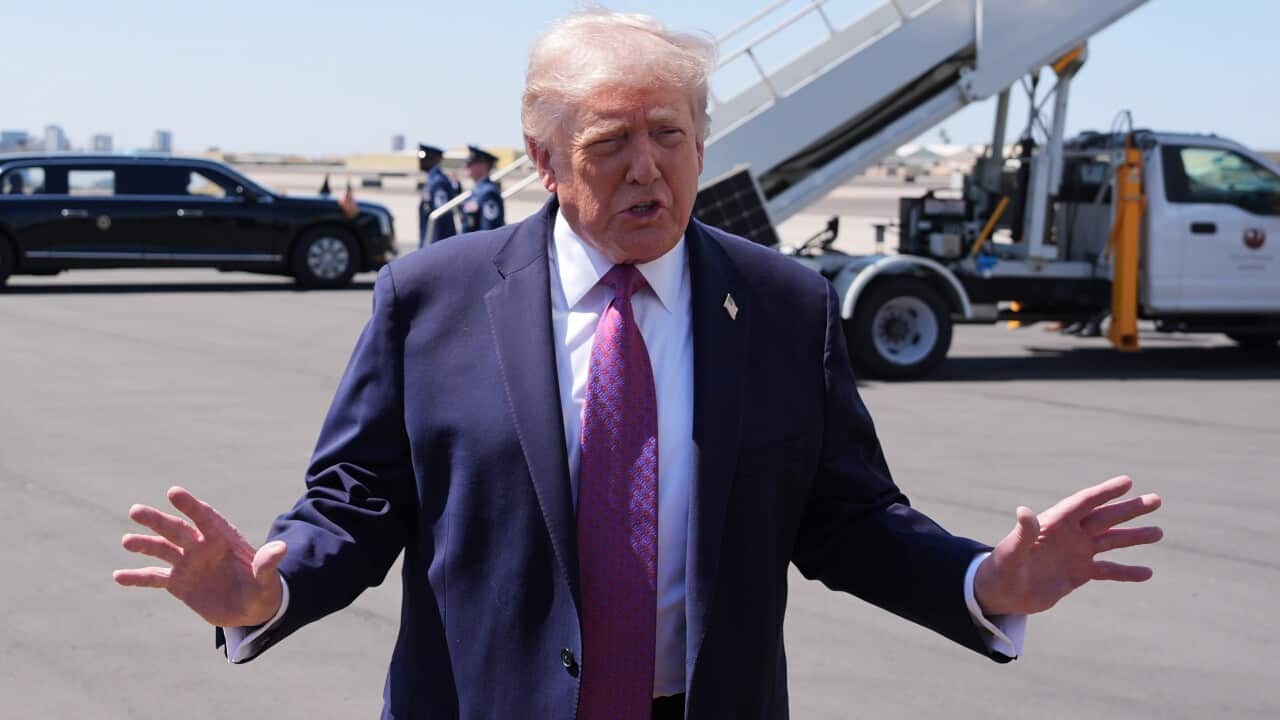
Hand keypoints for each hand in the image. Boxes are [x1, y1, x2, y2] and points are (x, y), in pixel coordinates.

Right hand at [113, 486, 285, 627]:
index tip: (173, 492)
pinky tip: (118, 576)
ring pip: (162, 549)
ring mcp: (187, 563)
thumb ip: (268, 564)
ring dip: (144, 544)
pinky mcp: (178, 582)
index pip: (205, 517)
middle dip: (158, 521)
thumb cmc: (262, 589)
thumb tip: (281, 548)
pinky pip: (154, 577)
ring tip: (127, 541)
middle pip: (177, 530)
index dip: (191, 505)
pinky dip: (137, 577)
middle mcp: (201, 546)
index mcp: (223, 539)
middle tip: (136, 510)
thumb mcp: (267, 580)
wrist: (251, 608)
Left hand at [974, 475, 1161, 615]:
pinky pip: (1108, 570)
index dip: (1105, 492)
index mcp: (1054, 523)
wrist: (1003, 593)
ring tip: (1158, 532)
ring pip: (1111, 540)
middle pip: (1104, 517)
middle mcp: (1070, 534)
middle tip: (1156, 500)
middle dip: (1129, 509)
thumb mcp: (1012, 551)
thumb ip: (1022, 533)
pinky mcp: (1079, 573)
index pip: (1083, 503)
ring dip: (1134, 536)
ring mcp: (1077, 553)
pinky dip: (1126, 572)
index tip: (1127, 481)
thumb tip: (1023, 511)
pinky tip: (1147, 573)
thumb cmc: (1003, 567)